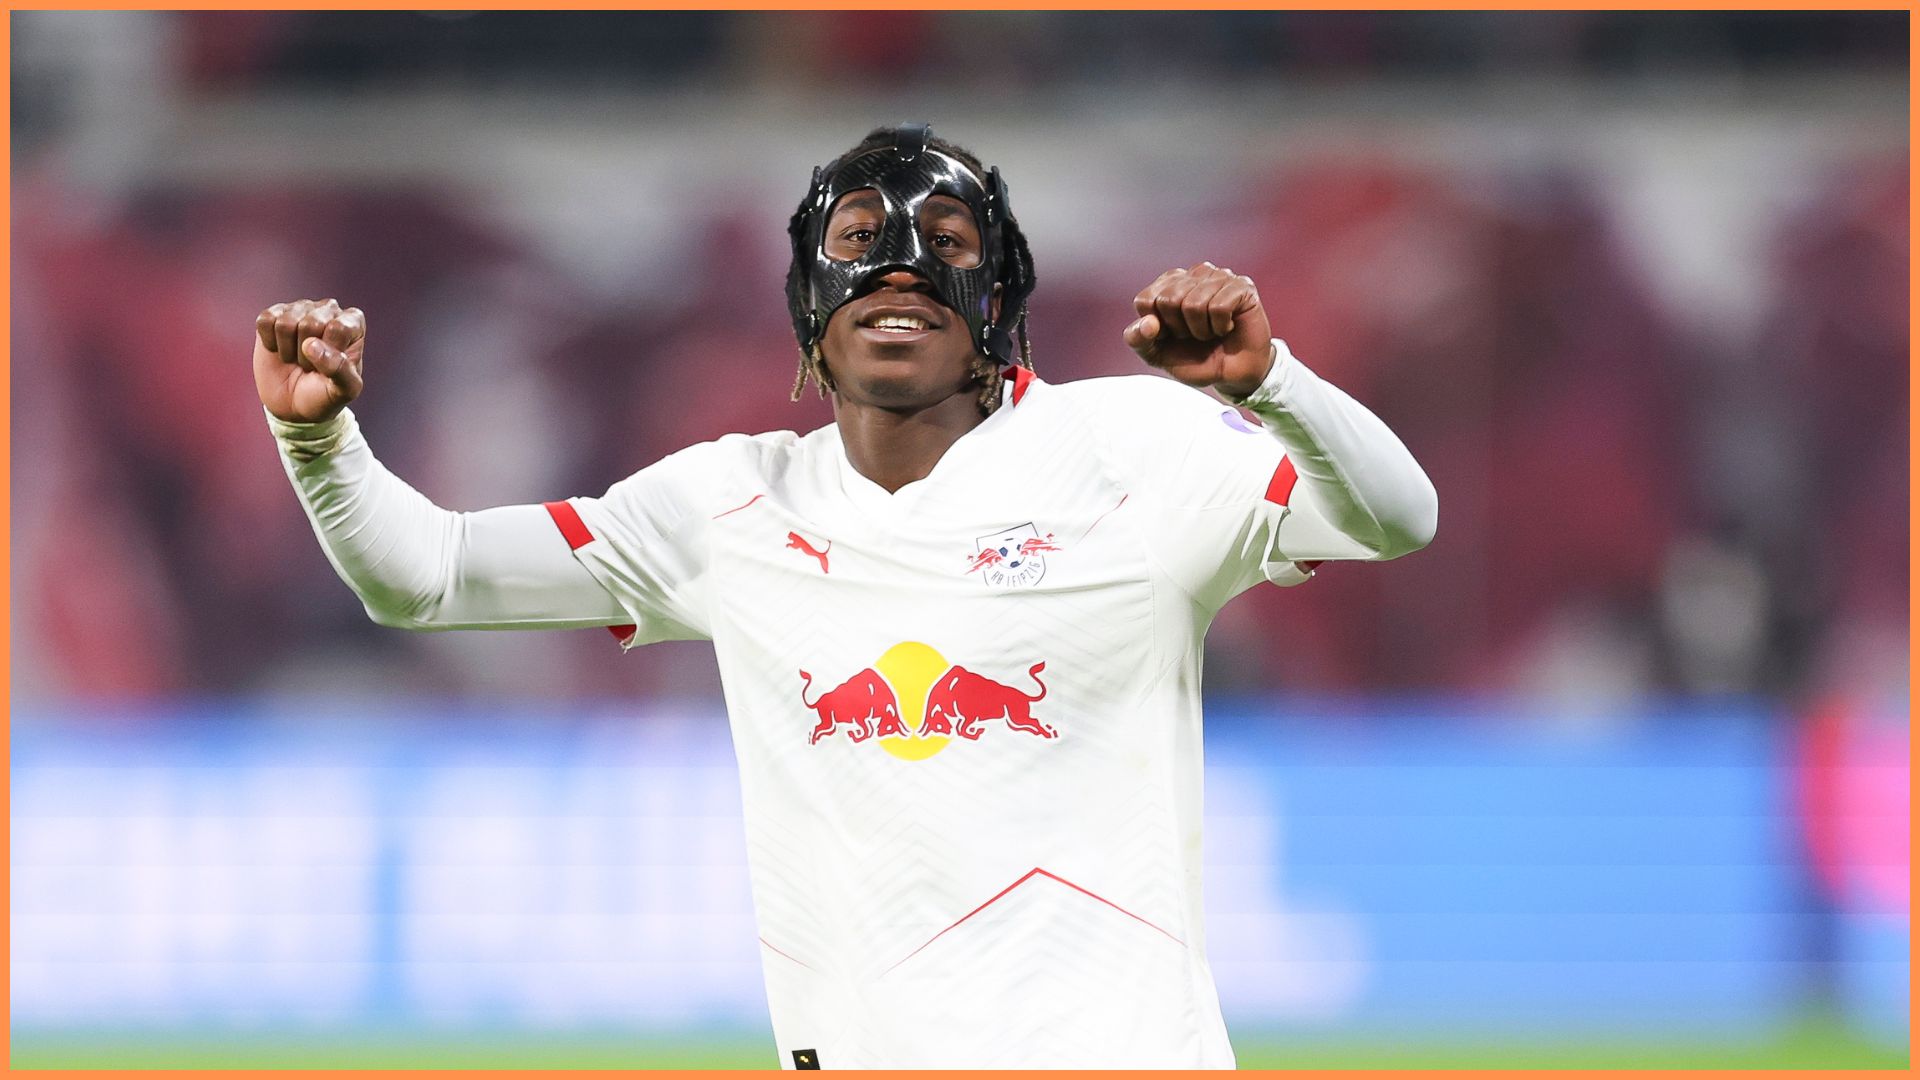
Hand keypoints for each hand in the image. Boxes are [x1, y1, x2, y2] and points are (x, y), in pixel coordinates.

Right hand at [253, 298, 364, 422]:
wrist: (294, 403)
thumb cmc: (325, 393)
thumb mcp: (344, 391)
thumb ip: (340, 370)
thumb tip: (311, 345)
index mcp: (353, 323)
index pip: (339, 328)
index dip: (328, 354)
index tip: (329, 367)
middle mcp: (328, 309)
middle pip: (311, 324)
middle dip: (306, 354)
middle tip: (310, 365)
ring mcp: (300, 308)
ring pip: (286, 323)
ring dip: (287, 349)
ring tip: (296, 358)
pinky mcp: (274, 313)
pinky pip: (265, 321)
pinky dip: (269, 343)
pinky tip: (279, 349)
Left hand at [1123, 262, 1273, 398]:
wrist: (1232, 375)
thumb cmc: (1196, 359)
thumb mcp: (1158, 354)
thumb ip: (1139, 340)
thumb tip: (1148, 323)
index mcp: (1167, 285)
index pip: (1145, 300)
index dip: (1156, 327)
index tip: (1172, 336)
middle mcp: (1192, 275)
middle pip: (1168, 299)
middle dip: (1180, 329)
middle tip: (1195, 335)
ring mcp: (1218, 277)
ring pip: (1194, 304)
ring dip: (1202, 330)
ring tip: (1212, 332)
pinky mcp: (1241, 286)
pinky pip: (1219, 307)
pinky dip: (1220, 326)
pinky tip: (1227, 327)